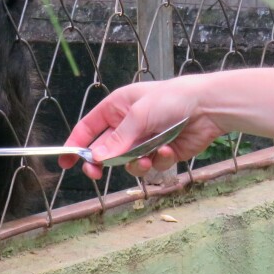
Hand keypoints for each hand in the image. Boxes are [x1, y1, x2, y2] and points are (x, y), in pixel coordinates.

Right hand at [58, 77, 227, 179]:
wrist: (208, 107)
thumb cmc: (172, 99)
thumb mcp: (139, 116)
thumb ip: (118, 139)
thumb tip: (97, 159)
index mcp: (118, 108)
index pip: (88, 128)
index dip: (75, 145)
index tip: (65, 163)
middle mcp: (129, 125)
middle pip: (105, 151)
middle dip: (102, 163)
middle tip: (96, 174)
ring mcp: (145, 140)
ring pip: (128, 163)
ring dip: (135, 164)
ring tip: (148, 159)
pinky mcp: (162, 152)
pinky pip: (151, 165)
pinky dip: (159, 161)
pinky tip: (169, 150)